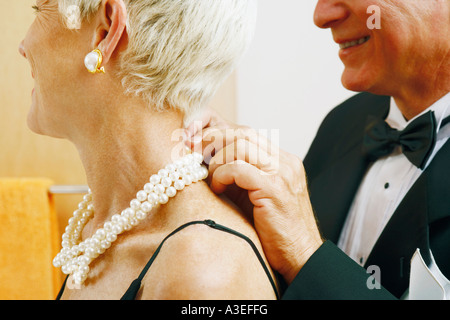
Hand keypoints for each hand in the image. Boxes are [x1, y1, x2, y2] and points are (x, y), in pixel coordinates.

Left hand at [185, 108, 323, 283]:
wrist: (301, 256)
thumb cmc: (273, 230)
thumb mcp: (253, 195)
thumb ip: (237, 175)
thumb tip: (204, 160)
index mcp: (281, 160)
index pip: (246, 132)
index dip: (217, 130)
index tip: (194, 137)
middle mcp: (285, 161)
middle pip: (242, 132)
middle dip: (211, 138)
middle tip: (191, 151)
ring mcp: (282, 173)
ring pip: (240, 144)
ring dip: (217, 160)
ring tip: (210, 178)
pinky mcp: (275, 188)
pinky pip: (239, 168)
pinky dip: (222, 175)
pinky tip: (218, 190)